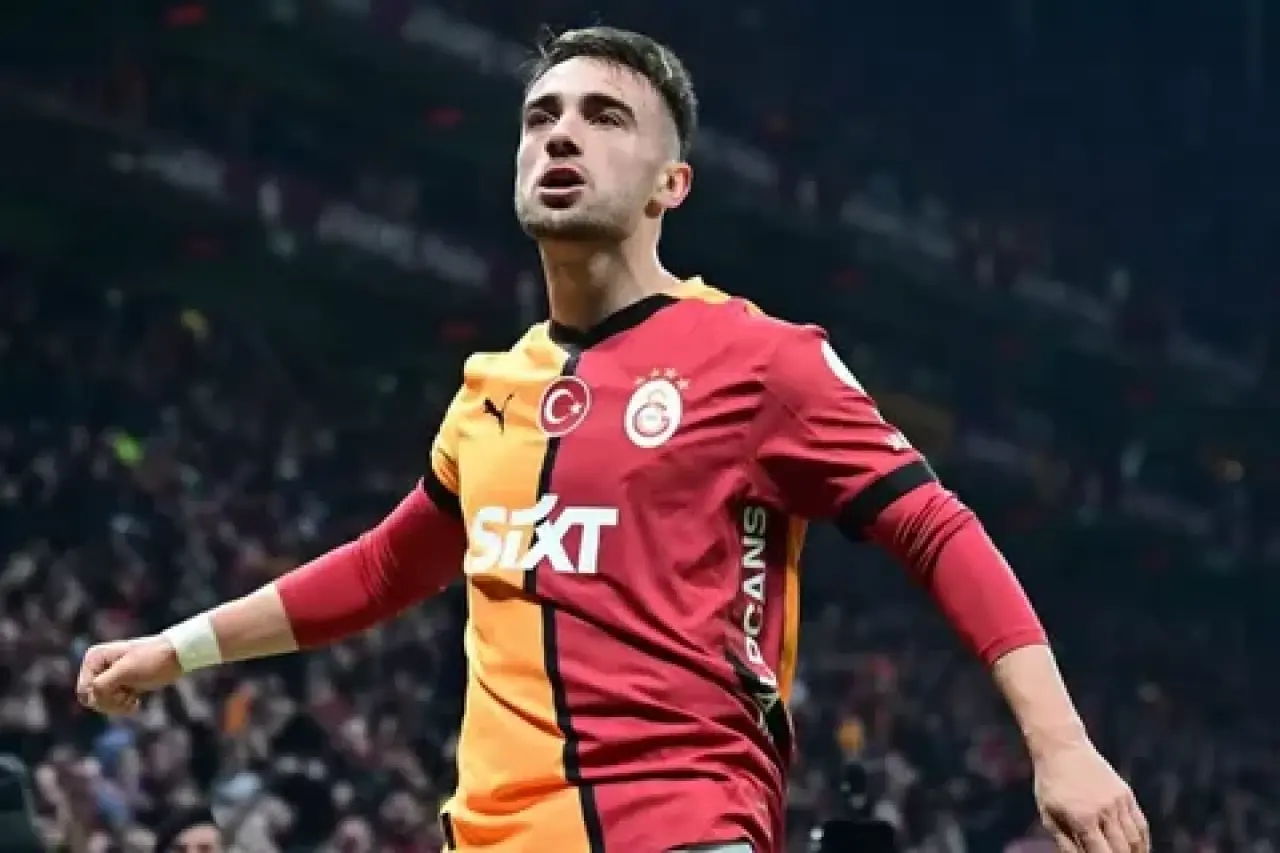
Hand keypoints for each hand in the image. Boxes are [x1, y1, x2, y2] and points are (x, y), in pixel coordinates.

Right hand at [75, 636, 181, 714]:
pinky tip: (137, 702)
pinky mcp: (120, 684)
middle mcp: (97, 666)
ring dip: (118, 706)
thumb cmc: (153, 660)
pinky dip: (122, 706)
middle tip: (129, 697)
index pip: (85, 690)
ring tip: (134, 700)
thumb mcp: (126, 671)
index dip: (103, 696)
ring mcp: (108, 676)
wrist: (178, 656)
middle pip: (91, 698)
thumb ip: (103, 684)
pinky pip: (111, 704)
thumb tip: (91, 696)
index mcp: (94, 658)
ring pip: (100, 703)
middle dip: (110, 702)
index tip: (124, 692)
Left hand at [1033, 739, 1148, 852]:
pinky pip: (1141, 824)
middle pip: (1121, 849)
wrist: (1063, 747)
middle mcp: (1104, 811)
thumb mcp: (1049, 813)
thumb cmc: (1051, 782)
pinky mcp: (1126, 794)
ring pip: (1135, 839)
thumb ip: (1066, 842)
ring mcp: (1118, 802)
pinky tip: (1139, 850)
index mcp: (1082, 818)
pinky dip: (1143, 841)